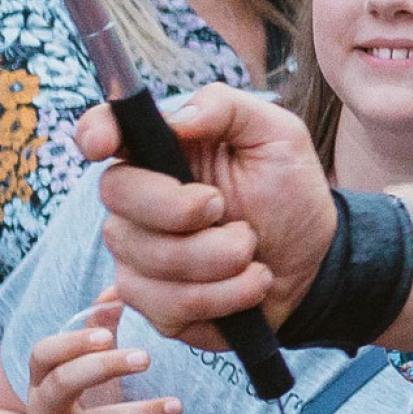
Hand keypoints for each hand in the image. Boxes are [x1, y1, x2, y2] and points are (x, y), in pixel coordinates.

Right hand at [23, 298, 178, 413]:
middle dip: (106, 367)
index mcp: (43, 379)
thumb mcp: (87, 372)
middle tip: (148, 358)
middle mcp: (42, 409)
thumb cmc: (83, 409)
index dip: (72, 342)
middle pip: (64, 382)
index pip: (43, 354)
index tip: (110, 334)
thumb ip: (100, 332)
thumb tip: (118, 290)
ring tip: (176, 405)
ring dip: (139, 413)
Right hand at [77, 86, 335, 349]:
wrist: (315, 260)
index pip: (103, 131)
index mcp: (161, 151)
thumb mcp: (279, 137)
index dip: (95, 133)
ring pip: (149, 258)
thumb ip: (229, 109)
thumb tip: (180, 118)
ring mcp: (138, 253)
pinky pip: (169, 303)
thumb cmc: (289, 193)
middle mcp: (137, 201)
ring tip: (253, 250)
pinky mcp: (153, 301)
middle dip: (181, 208)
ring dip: (221, 257)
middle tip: (225, 208)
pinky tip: (251, 282)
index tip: (104, 146)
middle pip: (118, 195)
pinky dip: (226, 295)